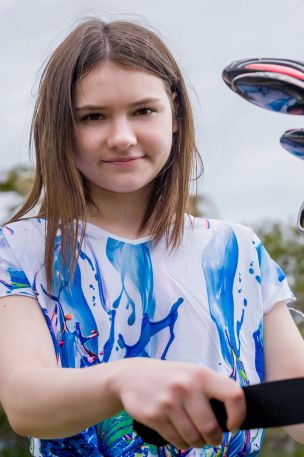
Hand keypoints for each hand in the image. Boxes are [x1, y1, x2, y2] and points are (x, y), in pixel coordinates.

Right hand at [114, 358, 245, 449]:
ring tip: (194, 434)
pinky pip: (177, 441)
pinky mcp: (155, 416)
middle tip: (211, 437)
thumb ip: (210, 390)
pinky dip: (181, 443)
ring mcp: (169, 402)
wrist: (131, 376)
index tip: (233, 424)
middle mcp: (186, 386)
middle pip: (211, 428)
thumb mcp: (191, 373)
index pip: (233, 395)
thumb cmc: (169, 377)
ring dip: (197, 442)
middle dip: (214, 438)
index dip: (239, 414)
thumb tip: (232, 417)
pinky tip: (179, 433)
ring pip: (193, 438)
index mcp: (201, 374)